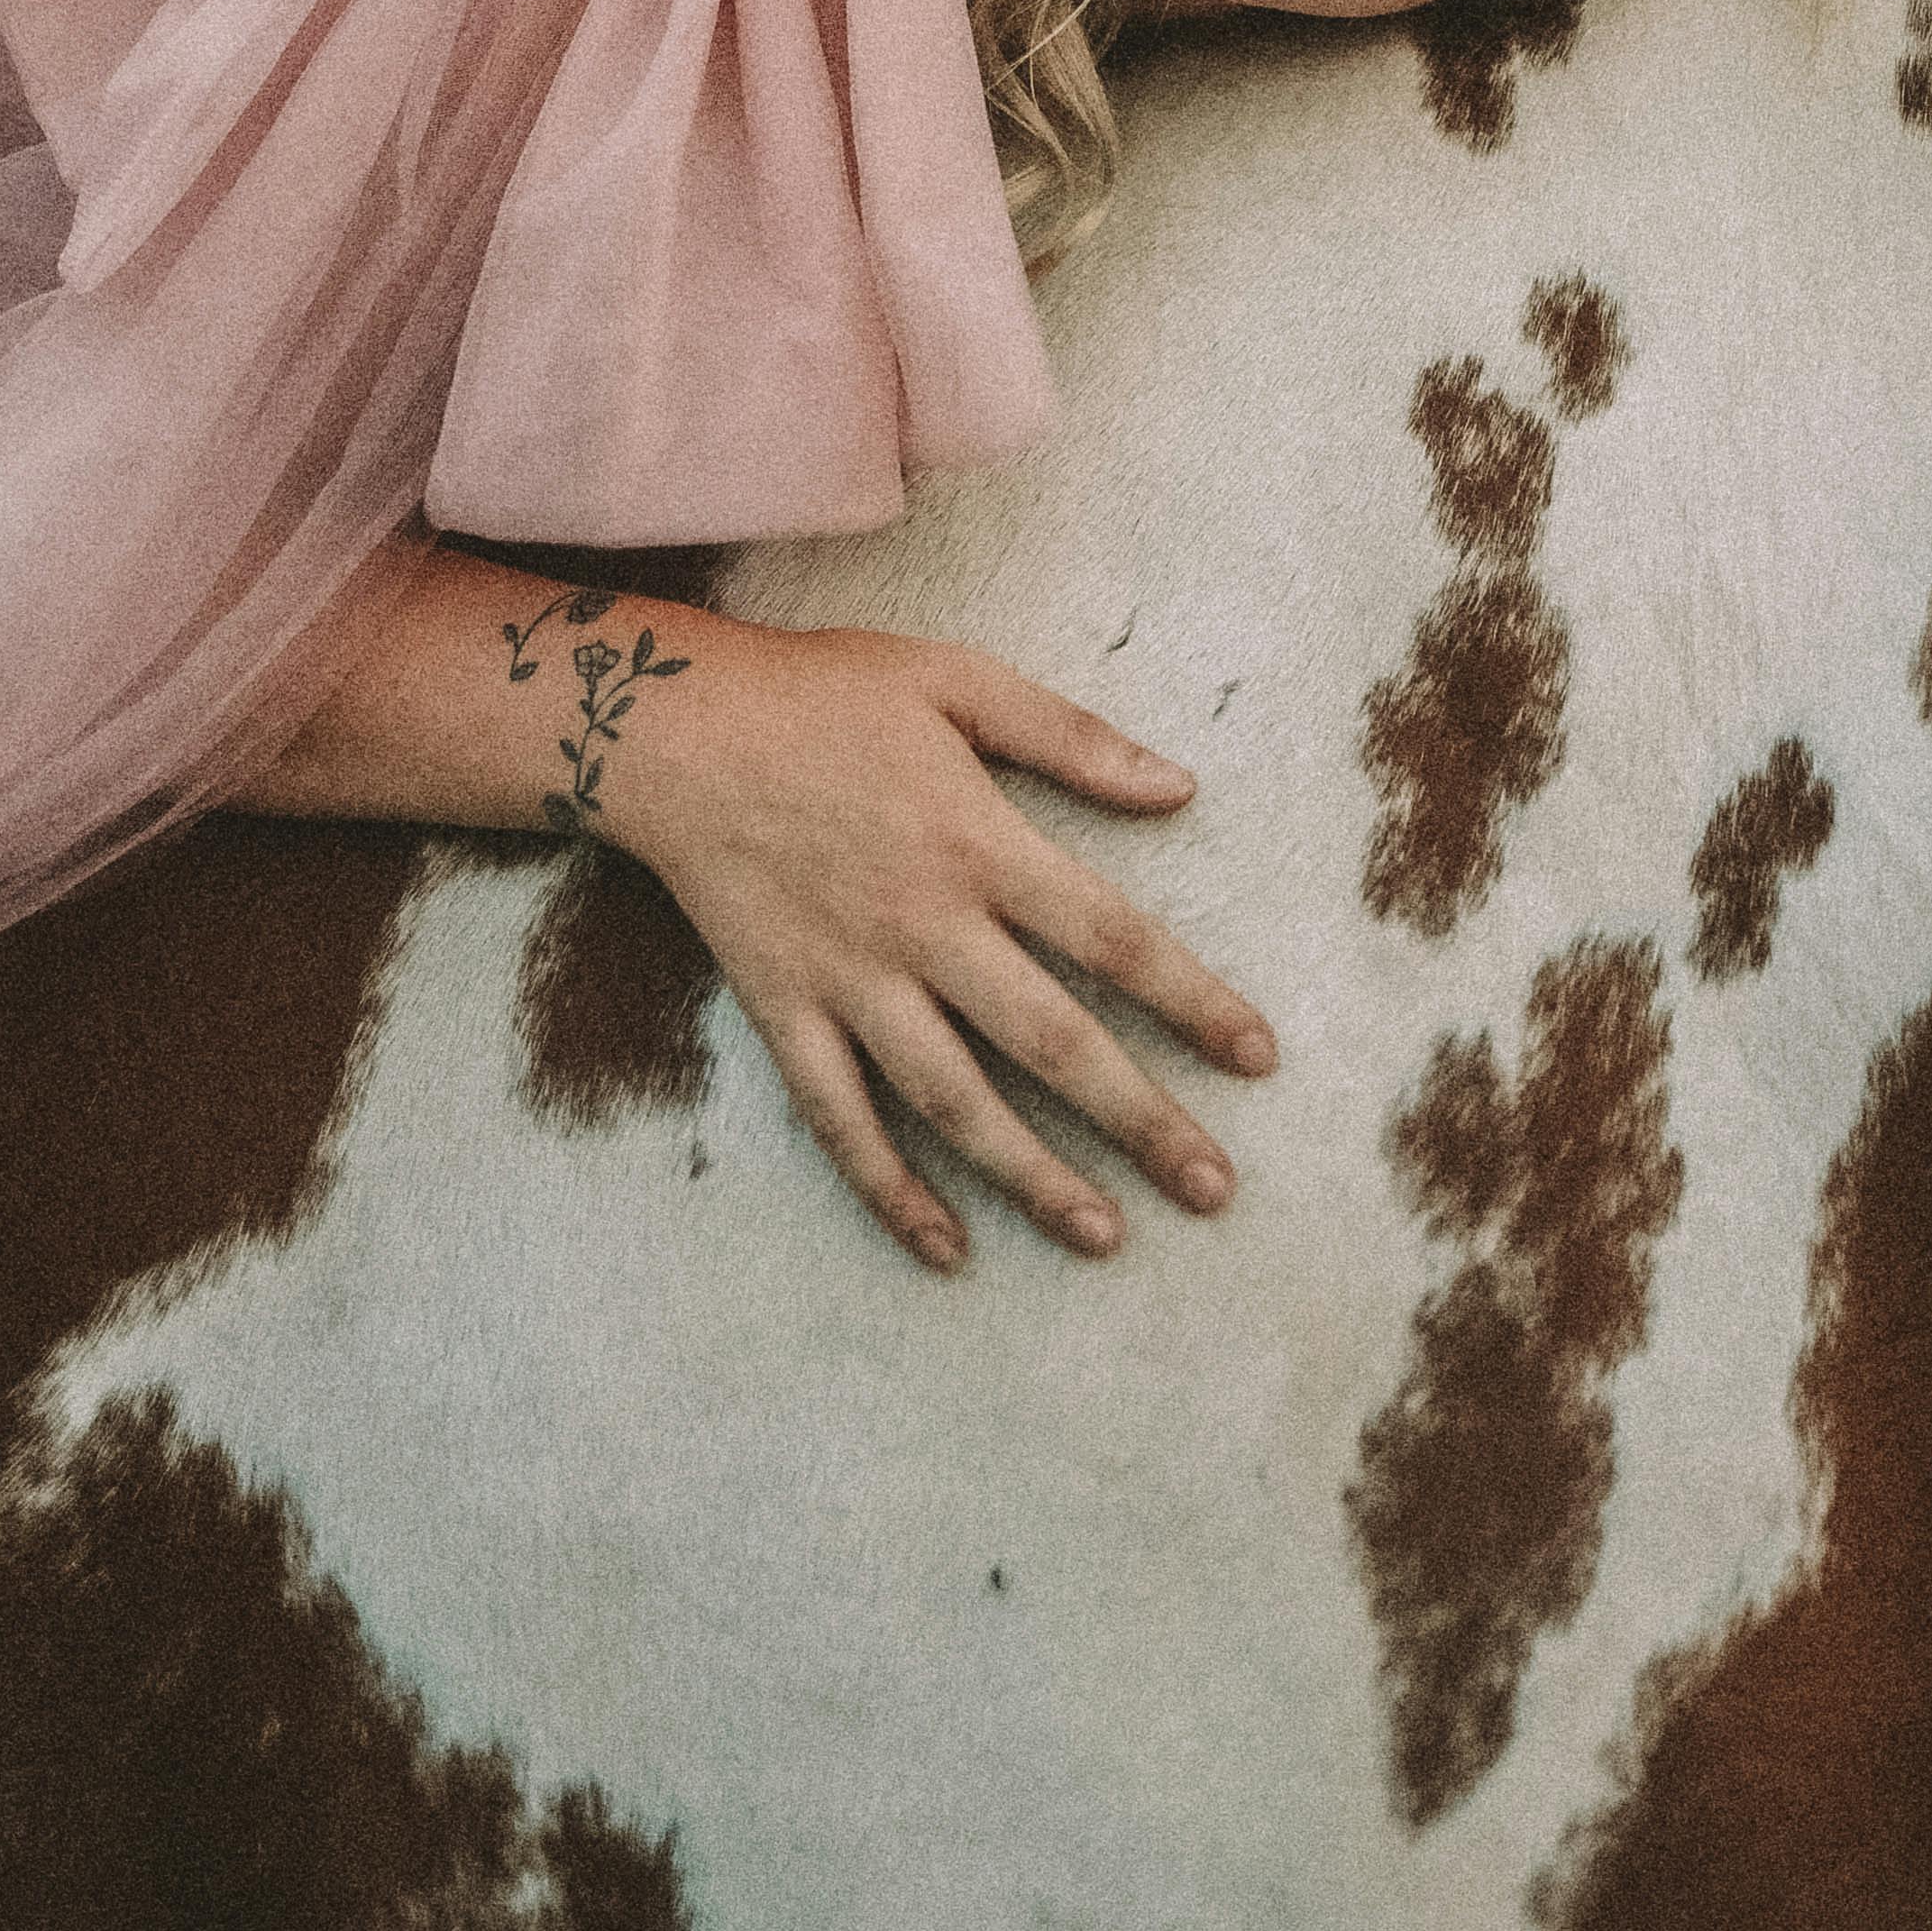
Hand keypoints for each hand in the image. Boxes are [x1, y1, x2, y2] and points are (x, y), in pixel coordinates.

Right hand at [599, 621, 1275, 1273]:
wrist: (673, 728)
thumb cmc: (825, 694)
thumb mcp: (958, 681)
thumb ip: (1072, 738)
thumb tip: (1181, 788)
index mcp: (979, 842)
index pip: (1112, 938)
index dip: (1192, 1000)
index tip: (1258, 1057)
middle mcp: (923, 925)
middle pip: (1051, 1040)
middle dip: (1140, 1120)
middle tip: (1214, 1188)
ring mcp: (850, 979)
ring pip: (953, 1100)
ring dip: (1033, 1174)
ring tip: (1106, 1235)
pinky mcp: (784, 1011)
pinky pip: (840, 1118)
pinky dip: (889, 1189)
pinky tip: (945, 1249)